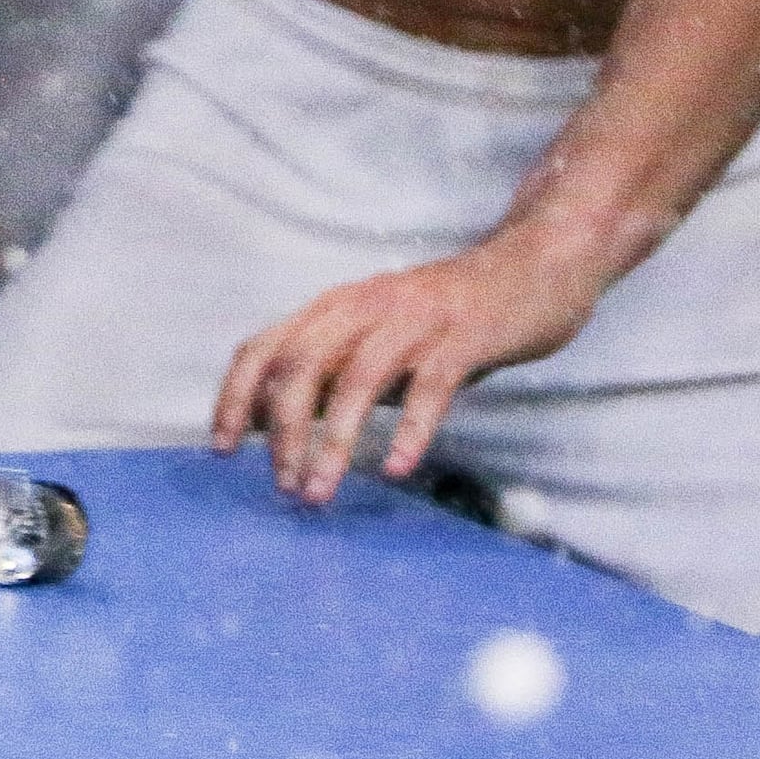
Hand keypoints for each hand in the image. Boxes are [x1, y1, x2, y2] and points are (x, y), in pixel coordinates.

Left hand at [214, 228, 607, 503]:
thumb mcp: (380, 338)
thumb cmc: (450, 315)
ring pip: (357, 379)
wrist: (536, 267)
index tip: (223, 448)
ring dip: (333, 441)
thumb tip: (275, 423)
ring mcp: (417, 319)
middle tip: (284, 484)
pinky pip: (430, 386)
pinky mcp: (465, 336)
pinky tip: (394, 467)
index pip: (264, 347)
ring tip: (321, 491)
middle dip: (284, 431)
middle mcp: (366, 307)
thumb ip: (334, 373)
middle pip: (301, 365)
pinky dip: (408, 429)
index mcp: (336, 307)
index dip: (236, 397)